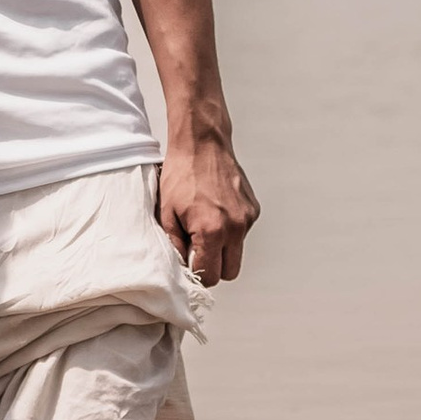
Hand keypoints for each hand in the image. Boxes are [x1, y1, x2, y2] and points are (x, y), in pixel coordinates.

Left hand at [160, 128, 258, 285]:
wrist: (202, 144)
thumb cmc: (181, 174)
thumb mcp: (167, 213)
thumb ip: (175, 245)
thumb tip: (181, 265)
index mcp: (211, 231)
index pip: (210, 275)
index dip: (197, 272)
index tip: (189, 261)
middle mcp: (235, 228)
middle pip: (230, 272)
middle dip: (214, 266)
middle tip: (198, 249)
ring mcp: (247, 218)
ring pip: (237, 251)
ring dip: (223, 247)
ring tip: (205, 223)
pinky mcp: (253, 209)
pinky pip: (242, 232)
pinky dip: (231, 229)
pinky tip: (216, 210)